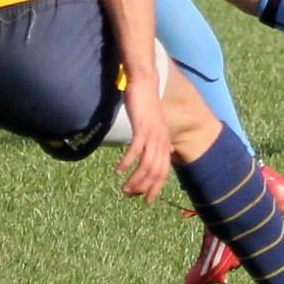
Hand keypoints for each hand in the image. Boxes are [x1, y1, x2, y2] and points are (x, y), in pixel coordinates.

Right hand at [114, 84, 170, 202]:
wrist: (145, 82)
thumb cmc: (147, 104)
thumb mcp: (155, 125)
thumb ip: (160, 139)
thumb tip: (164, 151)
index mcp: (165, 143)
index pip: (163, 172)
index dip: (156, 188)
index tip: (146, 200)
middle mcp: (162, 141)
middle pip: (156, 172)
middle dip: (143, 187)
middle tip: (129, 195)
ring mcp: (153, 135)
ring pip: (147, 165)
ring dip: (135, 180)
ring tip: (123, 188)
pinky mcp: (142, 127)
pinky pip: (136, 150)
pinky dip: (127, 163)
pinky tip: (118, 170)